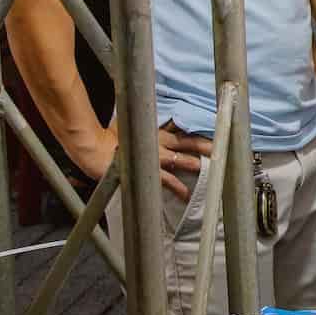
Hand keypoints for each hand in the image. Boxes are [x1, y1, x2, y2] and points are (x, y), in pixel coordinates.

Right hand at [73, 124, 210, 198]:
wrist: (92, 149)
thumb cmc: (108, 139)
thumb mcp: (130, 125)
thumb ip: (143, 125)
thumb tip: (150, 120)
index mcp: (155, 130)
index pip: (181, 129)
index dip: (197, 131)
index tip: (214, 132)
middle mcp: (158, 140)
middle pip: (187, 142)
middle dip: (205, 145)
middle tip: (222, 147)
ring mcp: (154, 156)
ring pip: (181, 159)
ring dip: (196, 163)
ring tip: (212, 168)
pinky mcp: (146, 170)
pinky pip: (166, 179)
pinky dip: (177, 187)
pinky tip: (185, 194)